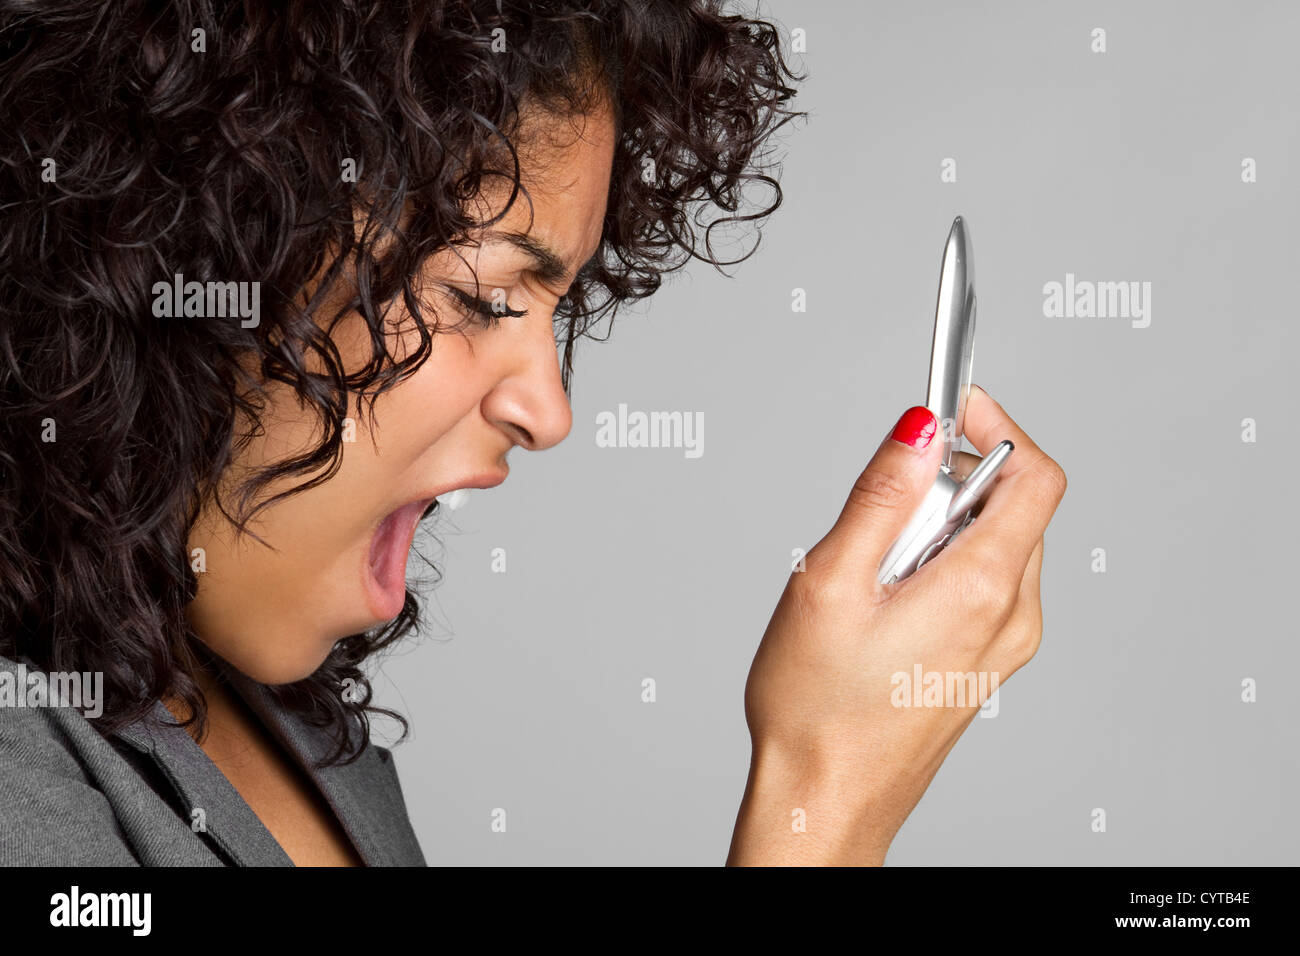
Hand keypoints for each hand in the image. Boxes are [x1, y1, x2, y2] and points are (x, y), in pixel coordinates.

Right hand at [727, 385, 1066, 864]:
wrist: (826, 797)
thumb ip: (882, 496)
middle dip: (952, 481)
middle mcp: (1011, 617)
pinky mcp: (987, 664)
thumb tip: (921, 428)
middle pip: (1014, 504)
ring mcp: (1005, 646)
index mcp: (980, 587)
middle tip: (882, 511)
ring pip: (998, 544)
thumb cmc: (818, 708)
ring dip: (944, 525)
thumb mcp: (830, 582)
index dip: (997, 424)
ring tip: (874, 569)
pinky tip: (886, 603)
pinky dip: (945, 564)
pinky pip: (986, 585)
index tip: (952, 408)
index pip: (1034, 473)